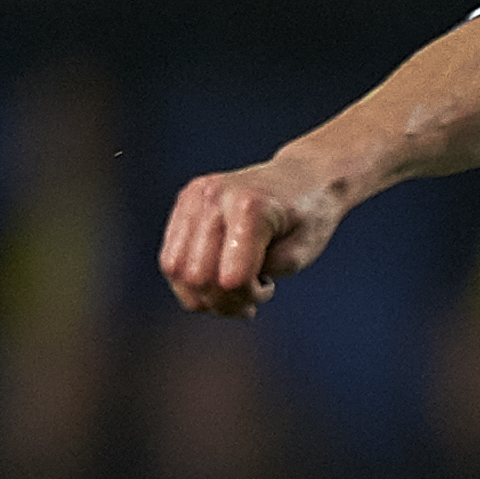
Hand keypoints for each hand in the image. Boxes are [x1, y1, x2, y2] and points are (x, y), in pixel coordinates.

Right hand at [159, 160, 343, 319]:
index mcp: (249, 208)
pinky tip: (217, 276)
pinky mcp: (185, 201)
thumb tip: (224, 284)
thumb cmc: (309, 217)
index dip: (247, 296)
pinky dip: (190, 278)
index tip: (267, 289)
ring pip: (174, 268)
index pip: (230, 277)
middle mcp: (214, 198)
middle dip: (223, 302)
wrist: (302, 176)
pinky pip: (170, 254)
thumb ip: (267, 270)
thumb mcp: (302, 253)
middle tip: (249, 301)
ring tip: (231, 293)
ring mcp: (194, 197)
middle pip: (196, 276)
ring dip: (202, 295)